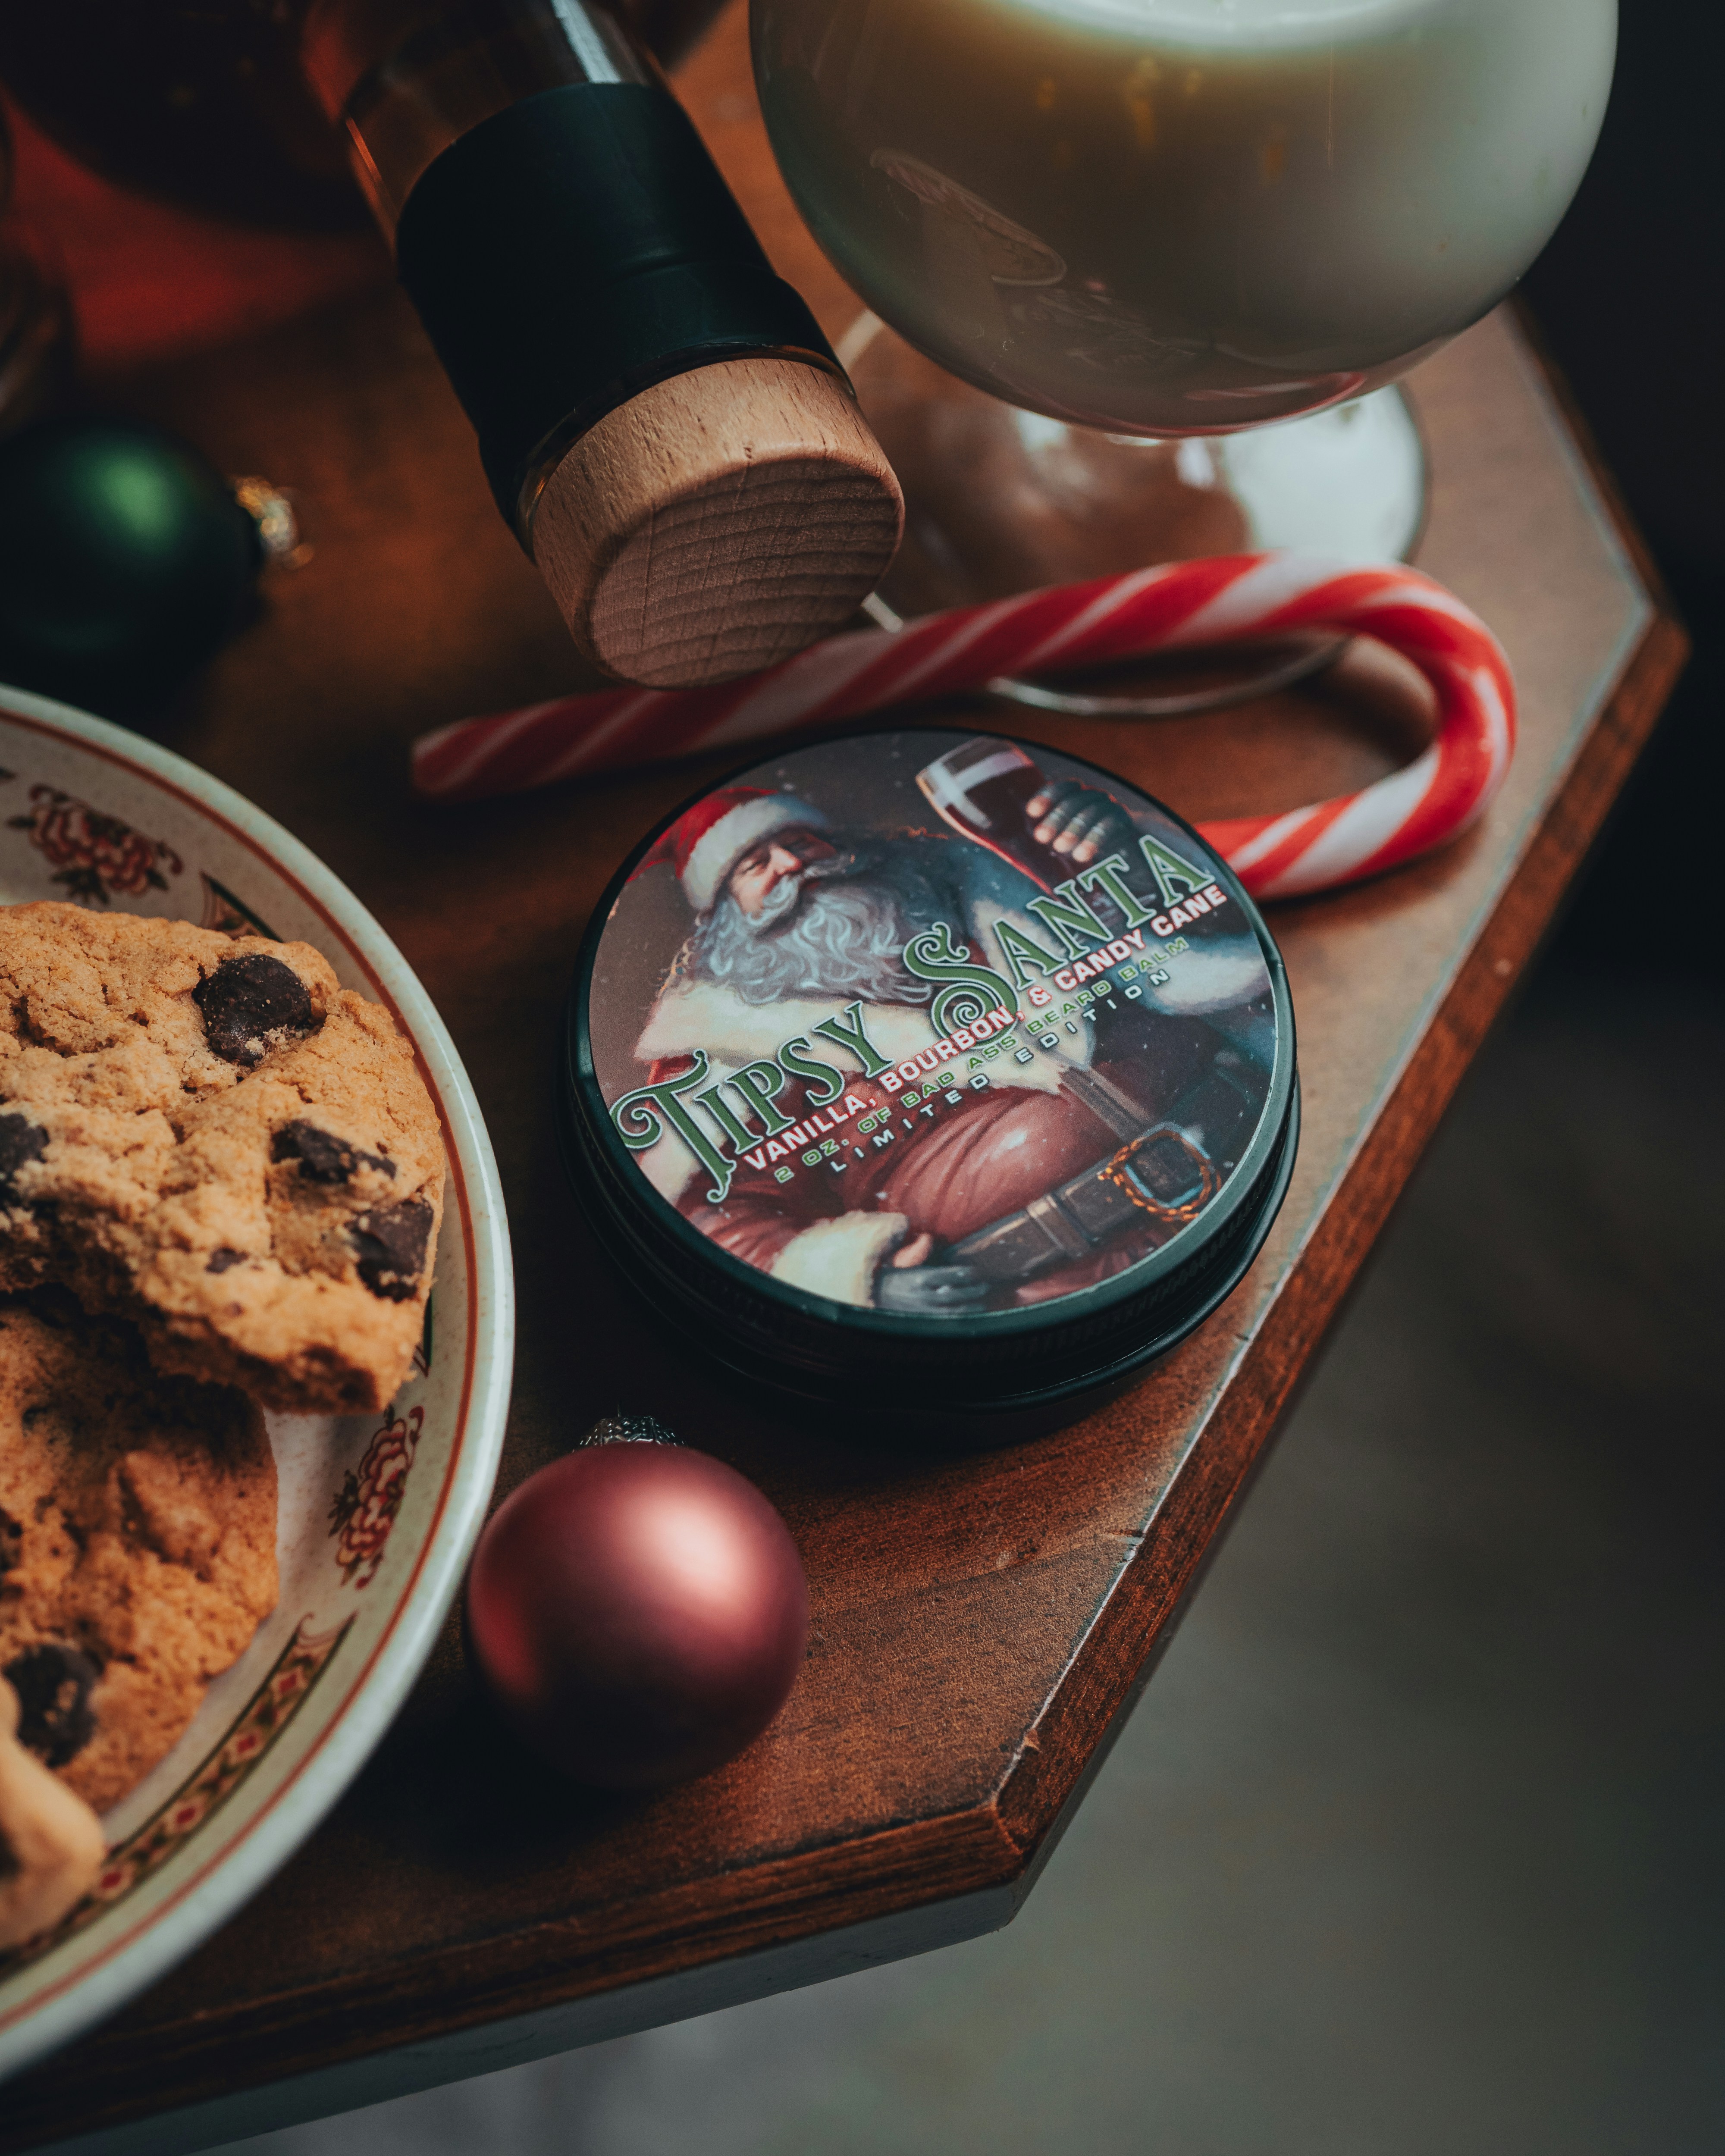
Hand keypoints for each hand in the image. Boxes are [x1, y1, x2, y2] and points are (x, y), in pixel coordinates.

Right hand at [873, 1232, 989, 1315]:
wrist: (873, 1296)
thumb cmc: (890, 1277)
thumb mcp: (902, 1262)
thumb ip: (918, 1252)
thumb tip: (928, 1238)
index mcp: (919, 1277)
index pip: (948, 1274)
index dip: (965, 1273)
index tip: (975, 1271)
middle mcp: (923, 1294)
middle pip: (954, 1293)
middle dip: (972, 1290)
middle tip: (986, 1286)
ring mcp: (924, 1309)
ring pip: (952, 1310)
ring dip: (970, 1307)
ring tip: (982, 1304)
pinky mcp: (923, 1320)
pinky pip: (945, 1321)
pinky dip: (958, 1319)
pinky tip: (968, 1317)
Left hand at [1024, 780, 1135, 865]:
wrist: (1127, 852)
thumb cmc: (1084, 847)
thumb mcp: (1064, 840)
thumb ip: (1049, 836)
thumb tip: (1026, 839)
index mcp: (1077, 796)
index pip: (1062, 788)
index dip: (1046, 796)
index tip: (1031, 812)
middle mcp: (1093, 797)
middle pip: (1074, 800)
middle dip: (1056, 818)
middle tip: (1041, 838)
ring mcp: (1110, 806)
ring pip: (1090, 811)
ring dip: (1073, 829)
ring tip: (1060, 848)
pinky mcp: (1124, 821)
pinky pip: (1109, 824)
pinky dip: (1094, 839)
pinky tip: (1081, 855)